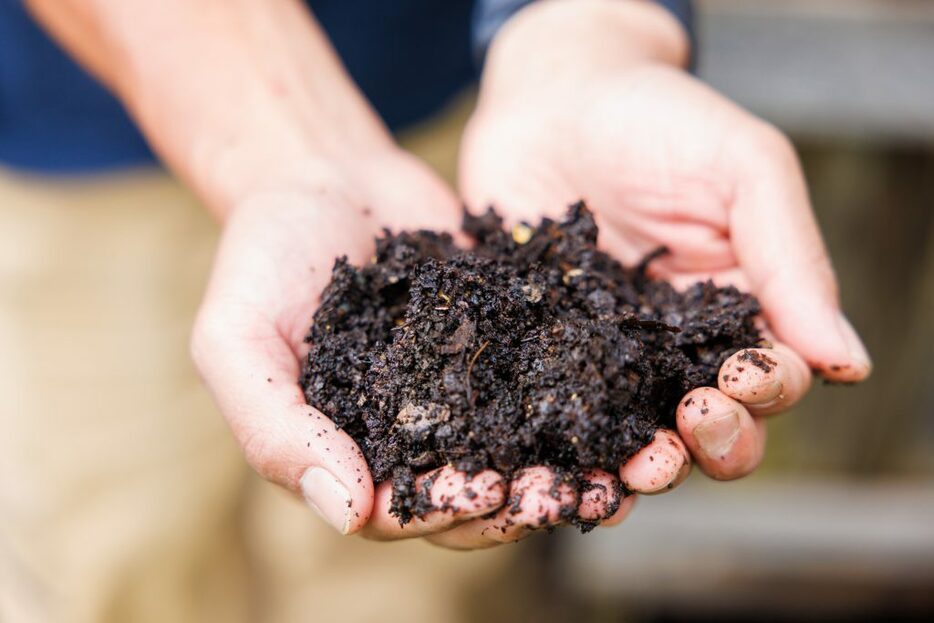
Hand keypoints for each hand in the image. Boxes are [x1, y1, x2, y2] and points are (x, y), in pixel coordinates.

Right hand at [190, 149, 632, 546]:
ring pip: (522, 454)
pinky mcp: (508, 350)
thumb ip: (274, 428)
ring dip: (566, 471)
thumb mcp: (237, 341)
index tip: (484, 491)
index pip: (401, 511)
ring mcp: (466, 397)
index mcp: (350, 454)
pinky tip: (623, 406)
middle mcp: (415, 439)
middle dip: (519, 502)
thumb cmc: (264, 260)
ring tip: (614, 471)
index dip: (446, 511)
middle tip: (565, 490)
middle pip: (475, 496)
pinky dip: (584, 404)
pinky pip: (549, 387)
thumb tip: (348, 513)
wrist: (323, 177)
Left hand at [453, 0, 871, 542]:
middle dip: (715, 441)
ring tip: (635, 471)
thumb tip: (848, 362)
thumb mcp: (741, 166)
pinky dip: (566, 449)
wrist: (548, 98)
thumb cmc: (656, 119)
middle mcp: (677, 344)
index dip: (768, 392)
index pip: (774, 374)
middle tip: (688, 429)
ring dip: (646, 465)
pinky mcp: (543, 355)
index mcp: (740, 304)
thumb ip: (790, 257)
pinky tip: (560, 463)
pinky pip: (559, 415)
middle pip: (714, 423)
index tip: (743, 379)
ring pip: (638, 434)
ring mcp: (607, 355)